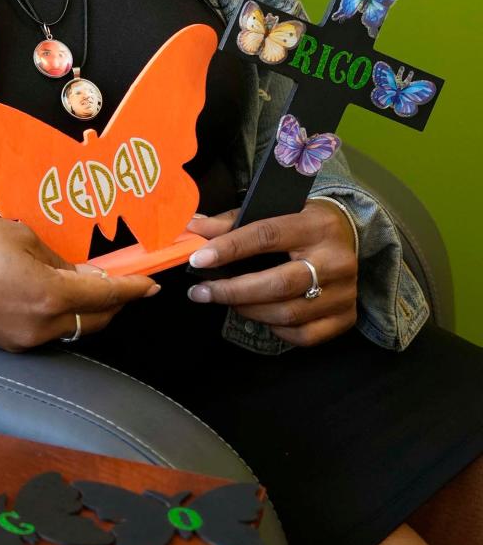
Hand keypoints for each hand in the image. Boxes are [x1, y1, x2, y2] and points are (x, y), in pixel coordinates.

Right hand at [0, 215, 159, 351]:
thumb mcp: (19, 236)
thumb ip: (57, 259)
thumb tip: (81, 274)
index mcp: (48, 296)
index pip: (107, 297)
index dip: (135, 289)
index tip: (153, 283)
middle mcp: (40, 326)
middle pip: (96, 321)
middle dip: (115, 302)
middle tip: (124, 278)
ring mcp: (22, 340)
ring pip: (73, 329)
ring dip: (88, 310)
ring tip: (90, 282)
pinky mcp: (5, 342)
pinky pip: (48, 331)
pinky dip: (62, 315)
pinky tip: (56, 292)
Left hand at [184, 203, 357, 345]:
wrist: (351, 234)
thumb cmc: (303, 222)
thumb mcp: (275, 209)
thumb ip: (233, 220)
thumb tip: (193, 228)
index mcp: (316, 225)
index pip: (267, 236)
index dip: (229, 248)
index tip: (198, 259)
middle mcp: (336, 260)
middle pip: (278, 283)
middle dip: (232, 290)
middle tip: (201, 292)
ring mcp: (345, 292)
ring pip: (288, 313)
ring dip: (248, 310)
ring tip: (226, 300)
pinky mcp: (346, 317)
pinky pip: (303, 335)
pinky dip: (274, 328)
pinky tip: (259, 314)